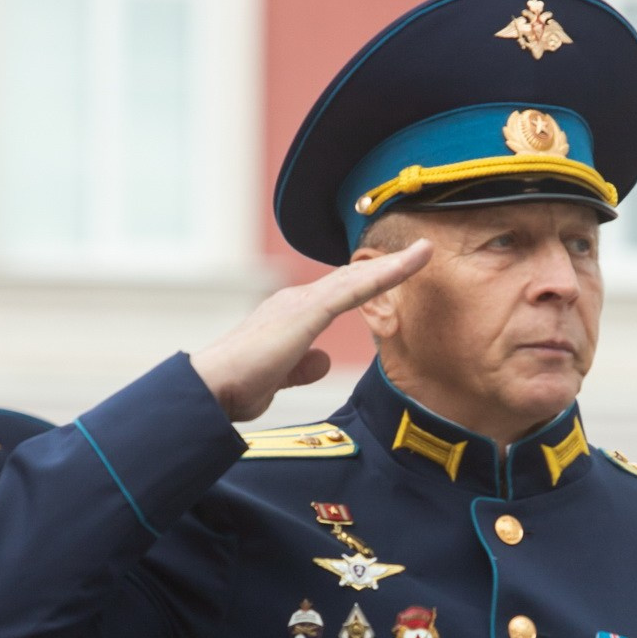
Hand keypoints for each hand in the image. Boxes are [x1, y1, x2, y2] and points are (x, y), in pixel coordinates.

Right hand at [189, 242, 432, 420]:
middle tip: (420, 252)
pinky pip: (355, 288)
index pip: (337, 294)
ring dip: (394, 264)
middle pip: (351, 278)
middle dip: (386, 267)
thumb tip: (322, 360)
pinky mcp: (308, 311)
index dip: (367, 282)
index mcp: (290, 314)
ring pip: (356, 277)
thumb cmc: (236, 386)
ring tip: (425, 251)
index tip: (393, 274)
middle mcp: (296, 300)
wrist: (211, 386)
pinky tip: (409, 265)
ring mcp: (301, 302)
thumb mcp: (279, 377)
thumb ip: (302, 366)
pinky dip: (386, 274)